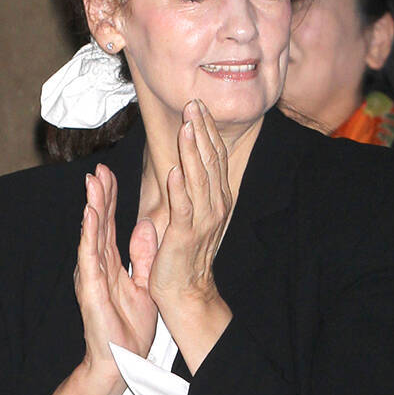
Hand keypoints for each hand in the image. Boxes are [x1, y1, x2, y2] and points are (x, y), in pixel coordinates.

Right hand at [75, 164, 156, 374]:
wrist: (121, 361)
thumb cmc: (128, 329)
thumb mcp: (144, 286)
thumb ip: (142, 257)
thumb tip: (145, 226)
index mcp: (110, 264)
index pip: (108, 224)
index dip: (109, 199)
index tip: (109, 174)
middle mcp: (96, 265)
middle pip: (98, 223)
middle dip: (98, 195)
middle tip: (98, 168)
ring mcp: (90, 275)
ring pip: (91, 234)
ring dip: (91, 207)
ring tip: (92, 183)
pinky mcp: (89, 288)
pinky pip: (89, 257)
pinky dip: (89, 235)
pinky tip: (90, 215)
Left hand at [142, 99, 233, 370]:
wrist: (187, 290)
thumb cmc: (186, 251)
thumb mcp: (194, 213)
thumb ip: (193, 187)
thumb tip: (187, 161)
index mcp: (217, 198)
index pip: (214, 157)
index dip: (208, 131)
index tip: (199, 106)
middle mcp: (216, 205)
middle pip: (210, 161)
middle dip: (202, 131)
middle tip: (195, 104)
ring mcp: (203, 219)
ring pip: (198, 178)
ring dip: (192, 151)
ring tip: (187, 126)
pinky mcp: (186, 234)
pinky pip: (183, 206)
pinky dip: (180, 187)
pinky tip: (175, 169)